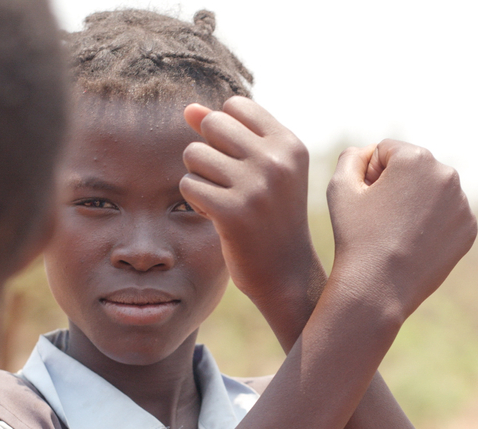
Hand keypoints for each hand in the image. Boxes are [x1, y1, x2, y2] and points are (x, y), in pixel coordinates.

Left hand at [180, 97, 322, 308]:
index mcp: (289, 145)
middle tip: (228, 182)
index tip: (240, 160)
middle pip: (212, 125)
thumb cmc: (271, 215)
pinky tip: (218, 217)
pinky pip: (188, 185)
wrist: (286, 272)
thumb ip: (229, 134)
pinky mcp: (232, 213)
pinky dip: (197, 202)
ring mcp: (255, 187)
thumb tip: (189, 109)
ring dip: (200, 177)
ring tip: (224, 199)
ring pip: (194, 154)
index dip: (226, 131)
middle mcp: (276, 161)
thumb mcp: (262, 170)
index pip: (235, 106)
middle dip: (209, 151)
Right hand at [325, 140, 476, 320]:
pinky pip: (447, 215)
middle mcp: (447, 174)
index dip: (369, 174)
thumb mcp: (340, 186)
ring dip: (416, 202)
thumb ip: (352, 156)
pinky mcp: (469, 229)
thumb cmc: (355, 236)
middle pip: (414, 168)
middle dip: (397, 185)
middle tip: (381, 218)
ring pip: (432, 191)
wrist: (378, 288)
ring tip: (397, 231)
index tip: (366, 202)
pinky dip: (432, 224)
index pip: (388, 152)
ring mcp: (462, 203)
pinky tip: (414, 242)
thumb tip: (369, 151)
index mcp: (416, 157)